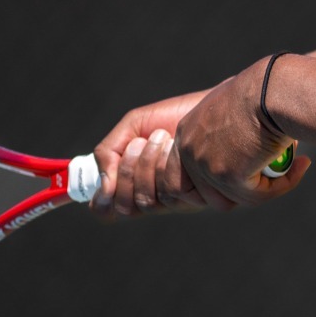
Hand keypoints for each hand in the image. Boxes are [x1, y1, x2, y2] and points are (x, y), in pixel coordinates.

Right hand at [89, 90, 213, 217]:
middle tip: (140, 142)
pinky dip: (166, 164)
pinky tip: (177, 144)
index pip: (110, 211)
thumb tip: (102, 188)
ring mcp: (179, 201)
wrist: (214, 106)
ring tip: (162, 136)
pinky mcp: (201, 197)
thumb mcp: (135, 126)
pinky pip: (172, 194)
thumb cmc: (175, 115)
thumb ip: (109, 151)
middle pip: (126, 207)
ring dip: (148, 163)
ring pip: (148, 201)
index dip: (101, 204)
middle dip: (127, 170)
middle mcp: (157, 198)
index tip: (101, 187)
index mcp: (137, 184)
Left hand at [172, 61, 311, 208]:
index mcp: (187, 132)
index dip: (219, 184)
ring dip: (264, 190)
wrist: (275, 86)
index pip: (189, 177)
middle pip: (209, 194)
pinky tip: (299, 166)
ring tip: (290, 169)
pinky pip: (257, 195)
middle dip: (242, 192)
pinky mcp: (228, 176)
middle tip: (272, 177)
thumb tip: (246, 153)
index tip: (249, 175)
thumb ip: (232, 132)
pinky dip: (281, 186)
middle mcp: (189, 150)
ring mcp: (205, 165)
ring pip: (235, 199)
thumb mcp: (238, 107)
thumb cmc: (264, 88)